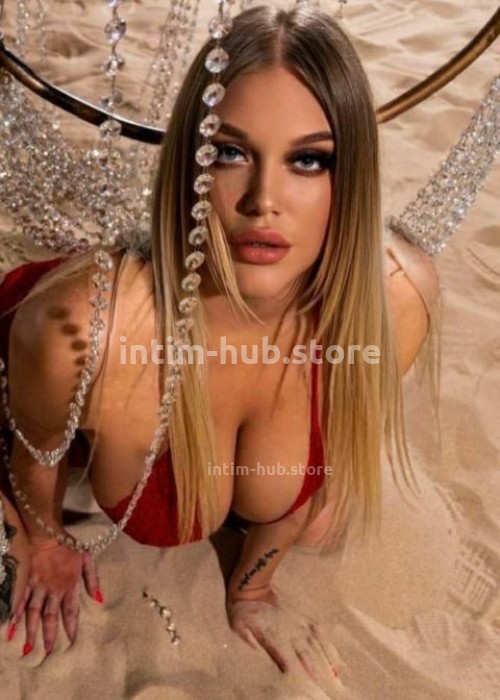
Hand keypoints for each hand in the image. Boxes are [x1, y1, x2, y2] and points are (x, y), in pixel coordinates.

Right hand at [12, 535, 100, 655]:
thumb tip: (98, 598)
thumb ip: (93, 578)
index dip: (71, 626)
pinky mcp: (25, 581)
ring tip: (28, 647)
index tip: (72, 641)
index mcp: (68, 585)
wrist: (47, 533)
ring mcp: (37, 586)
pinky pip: (19, 600)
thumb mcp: (87, 558)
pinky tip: (11, 626)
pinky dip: (15, 613)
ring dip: (31, 630)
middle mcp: (52, 589)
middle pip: (50, 617)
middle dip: (49, 635)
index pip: (70, 611)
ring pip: (33, 612)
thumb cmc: (68, 545)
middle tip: (47, 653)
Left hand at [226, 588, 342, 686]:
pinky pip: (318, 632)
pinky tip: (334, 656)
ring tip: (335, 677)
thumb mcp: (237, 623)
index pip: (284, 655)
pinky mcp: (302, 618)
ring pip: (315, 644)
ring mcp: (297, 624)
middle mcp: (288, 630)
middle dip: (314, 671)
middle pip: (304, 653)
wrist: (253, 587)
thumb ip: (246, 637)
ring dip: (325, 660)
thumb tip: (256, 649)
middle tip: (323, 687)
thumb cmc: (242, 609)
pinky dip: (327, 645)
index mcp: (271, 634)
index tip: (299, 682)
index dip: (291, 668)